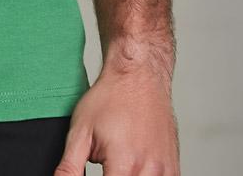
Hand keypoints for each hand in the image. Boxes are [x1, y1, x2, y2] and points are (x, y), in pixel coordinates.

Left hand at [54, 63, 179, 174]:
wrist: (138, 76)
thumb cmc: (111, 98)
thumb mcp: (80, 131)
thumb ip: (70, 167)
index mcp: (123, 165)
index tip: (96, 172)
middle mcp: (148, 171)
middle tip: (105, 165)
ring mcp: (165, 171)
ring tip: (118, 165)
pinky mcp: (173, 168)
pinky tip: (133, 169)